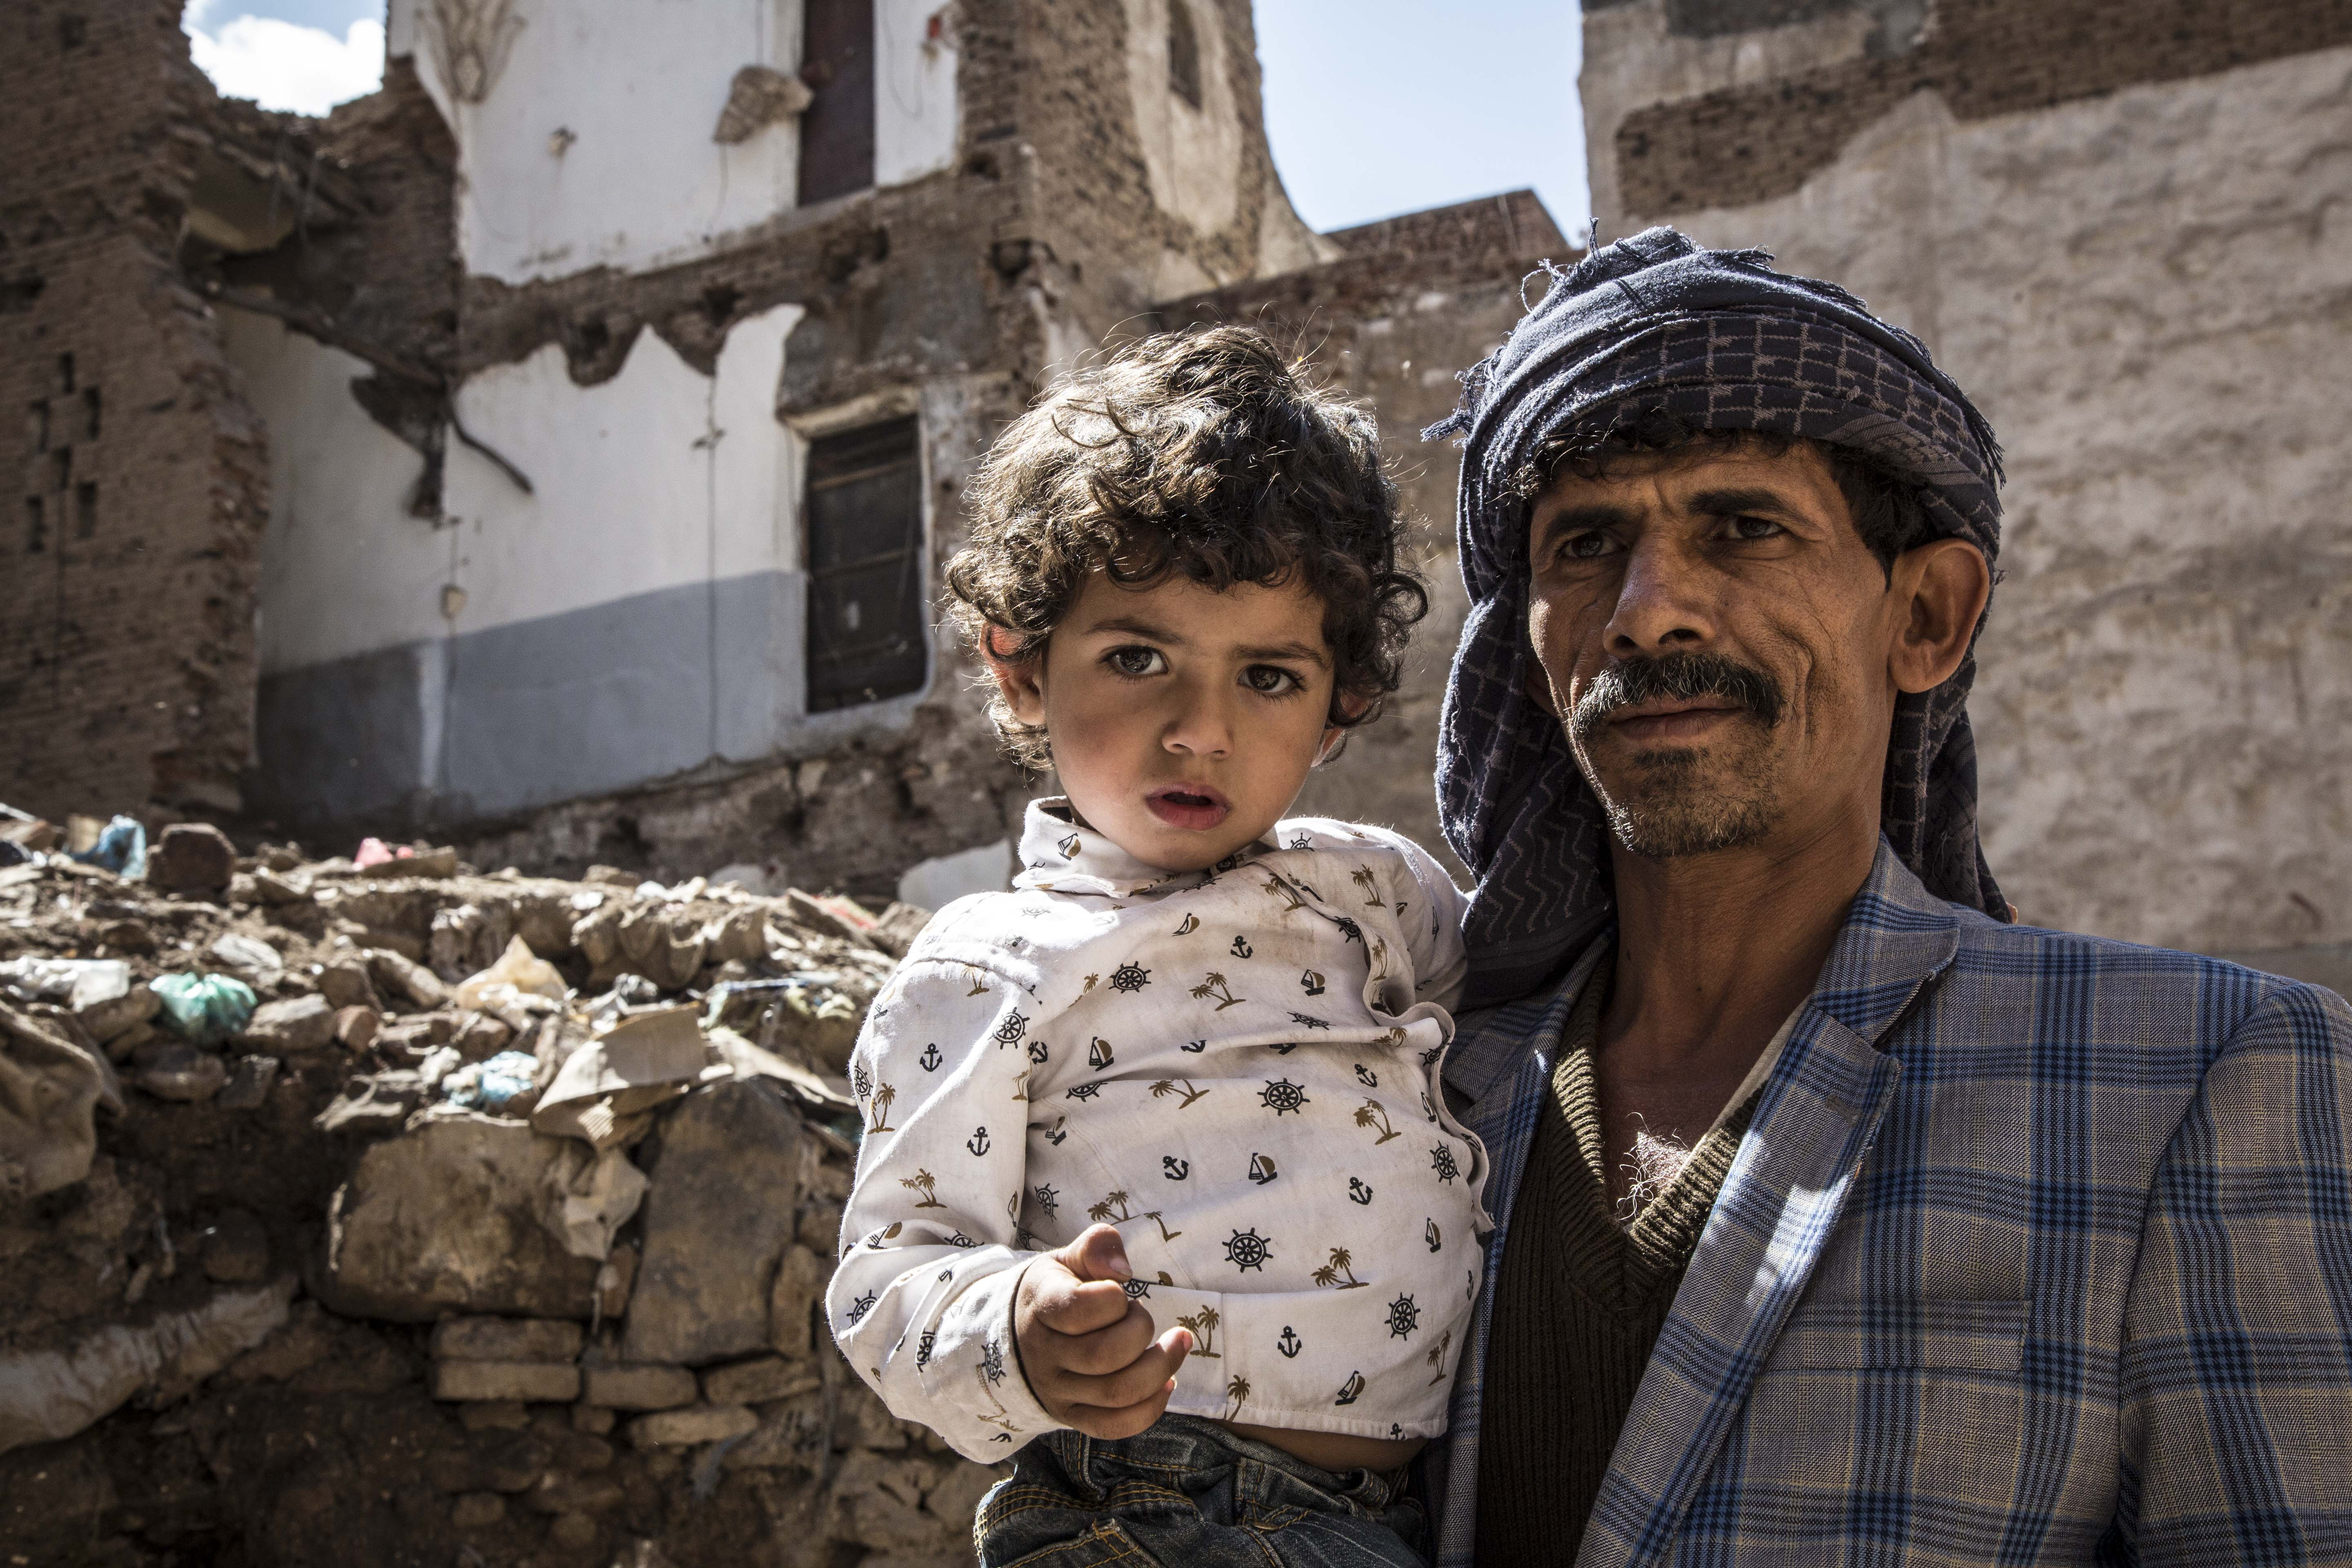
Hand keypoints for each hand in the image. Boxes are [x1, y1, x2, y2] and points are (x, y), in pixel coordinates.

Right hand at [1014, 1223, 1191, 1438]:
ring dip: (1160, 1367)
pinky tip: (1167, 1382)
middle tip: (1140, 1314)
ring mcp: (1057, 1392)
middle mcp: (1044, 1355)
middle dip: (1140, 1331)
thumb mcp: (1067, 1259)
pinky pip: (1114, 1426)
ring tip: (1176, 1342)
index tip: (1120, 1291)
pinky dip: (1150, 1408)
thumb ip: (1095, 1247)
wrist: (1019, 1338)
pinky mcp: (1072, 1417)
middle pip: (1103, 1356)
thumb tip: (1123, 1269)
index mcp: (1040, 1307)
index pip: (1077, 1309)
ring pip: (1116, 1393)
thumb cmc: (1056, 1291)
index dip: (1113, 1298)